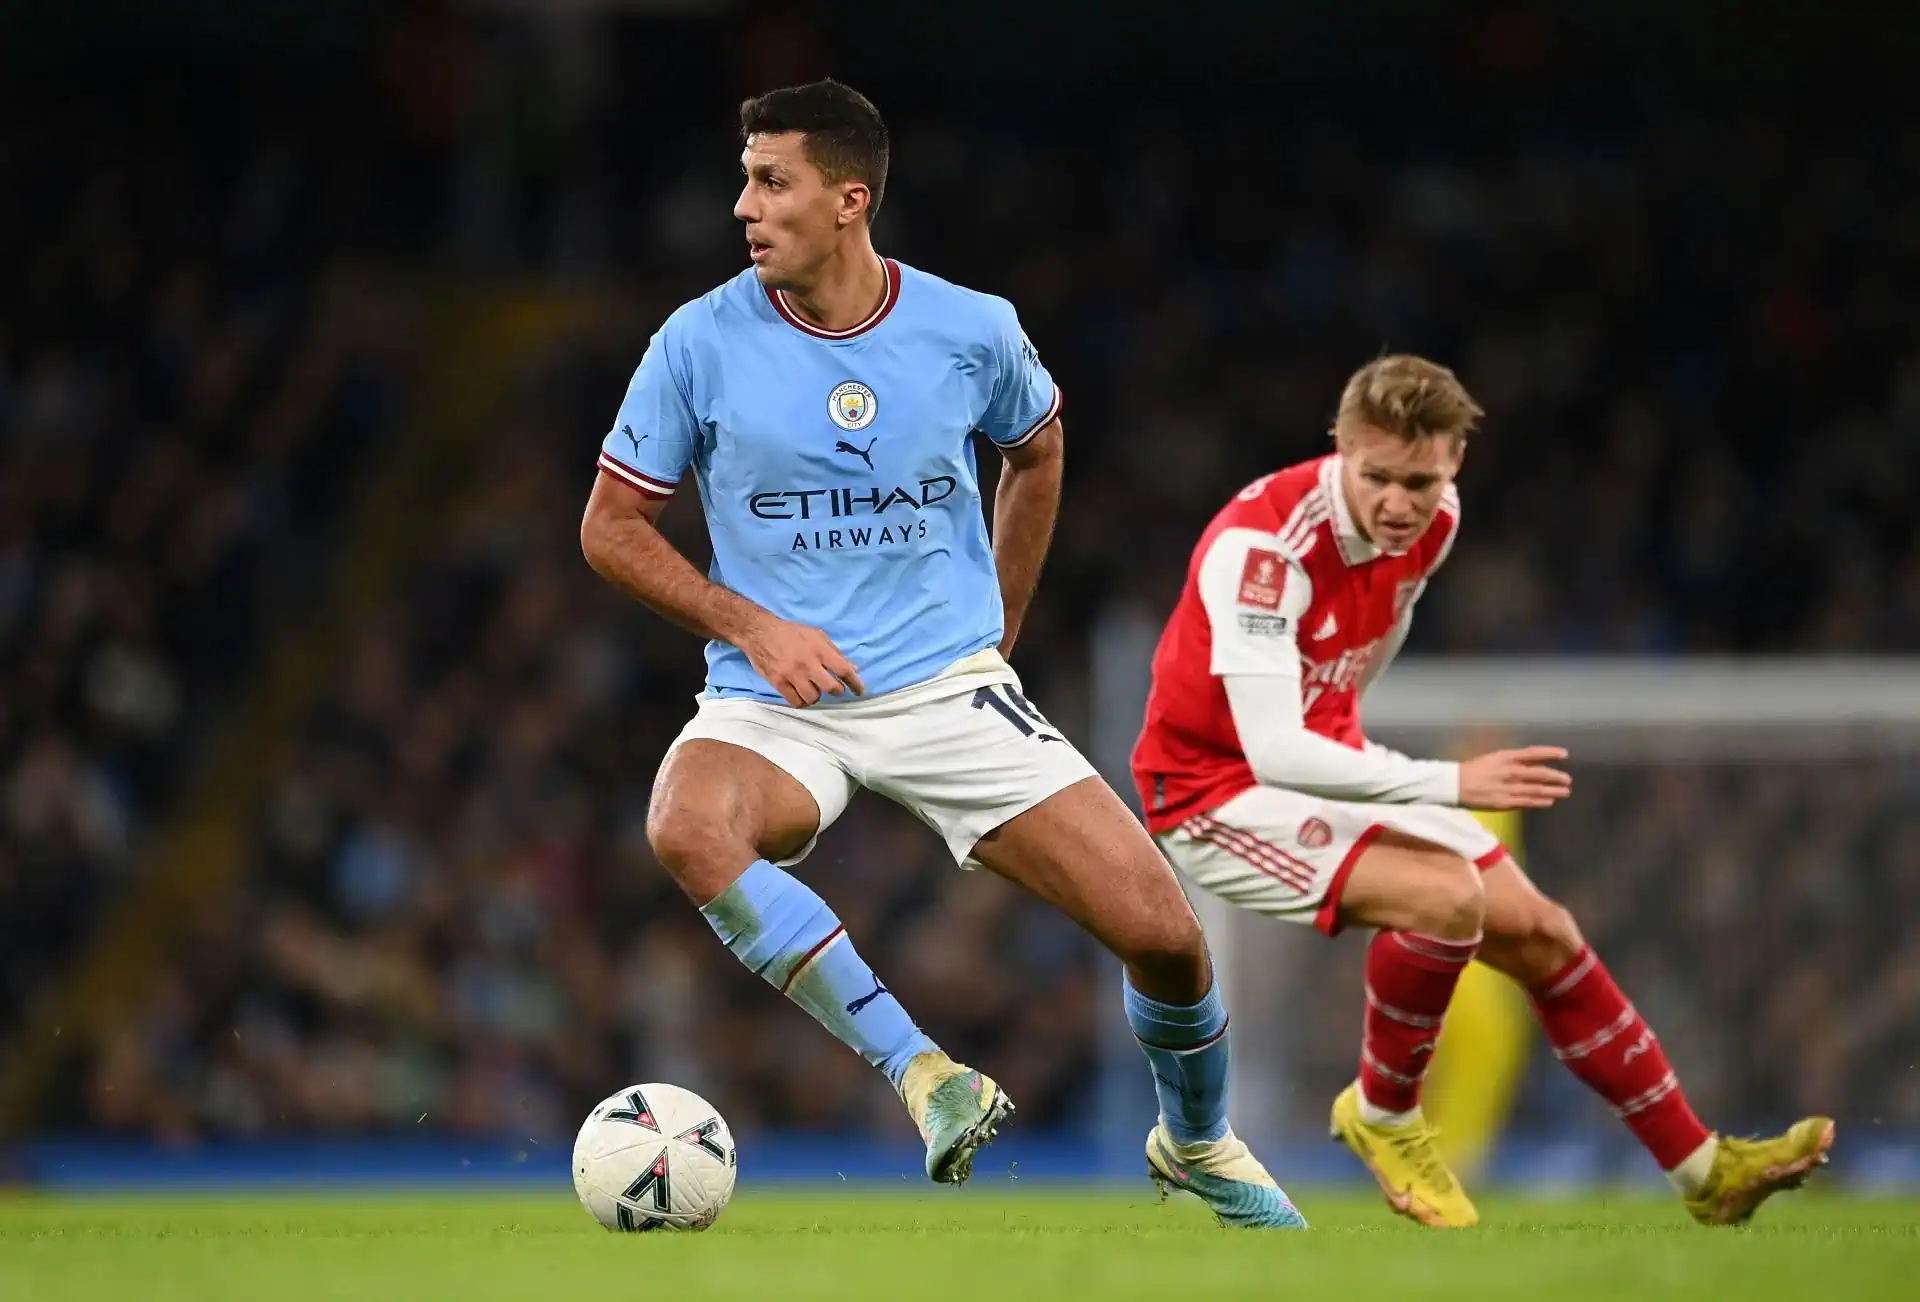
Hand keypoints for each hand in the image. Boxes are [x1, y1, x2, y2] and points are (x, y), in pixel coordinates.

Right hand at [736, 616, 864, 706]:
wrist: (759, 632)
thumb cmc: (791, 633)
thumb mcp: (816, 635)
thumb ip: (834, 652)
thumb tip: (853, 669)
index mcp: (819, 649)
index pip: (843, 669)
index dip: (855, 683)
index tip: (860, 691)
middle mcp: (807, 663)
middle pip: (831, 688)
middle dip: (836, 691)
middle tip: (834, 689)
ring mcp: (792, 675)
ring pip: (813, 698)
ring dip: (816, 696)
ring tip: (813, 689)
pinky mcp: (778, 683)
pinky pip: (796, 702)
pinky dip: (802, 701)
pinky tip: (801, 695)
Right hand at [1458, 746, 1571, 809]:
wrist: (1454, 785)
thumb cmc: (1474, 770)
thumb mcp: (1493, 758)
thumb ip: (1512, 761)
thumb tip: (1532, 763)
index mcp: (1505, 757)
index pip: (1533, 753)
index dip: (1550, 753)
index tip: (1564, 754)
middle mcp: (1509, 771)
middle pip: (1538, 773)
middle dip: (1555, 776)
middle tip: (1567, 779)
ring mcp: (1507, 787)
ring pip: (1536, 789)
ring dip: (1552, 790)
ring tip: (1565, 792)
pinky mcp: (1504, 802)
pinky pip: (1526, 802)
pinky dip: (1540, 801)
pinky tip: (1549, 801)